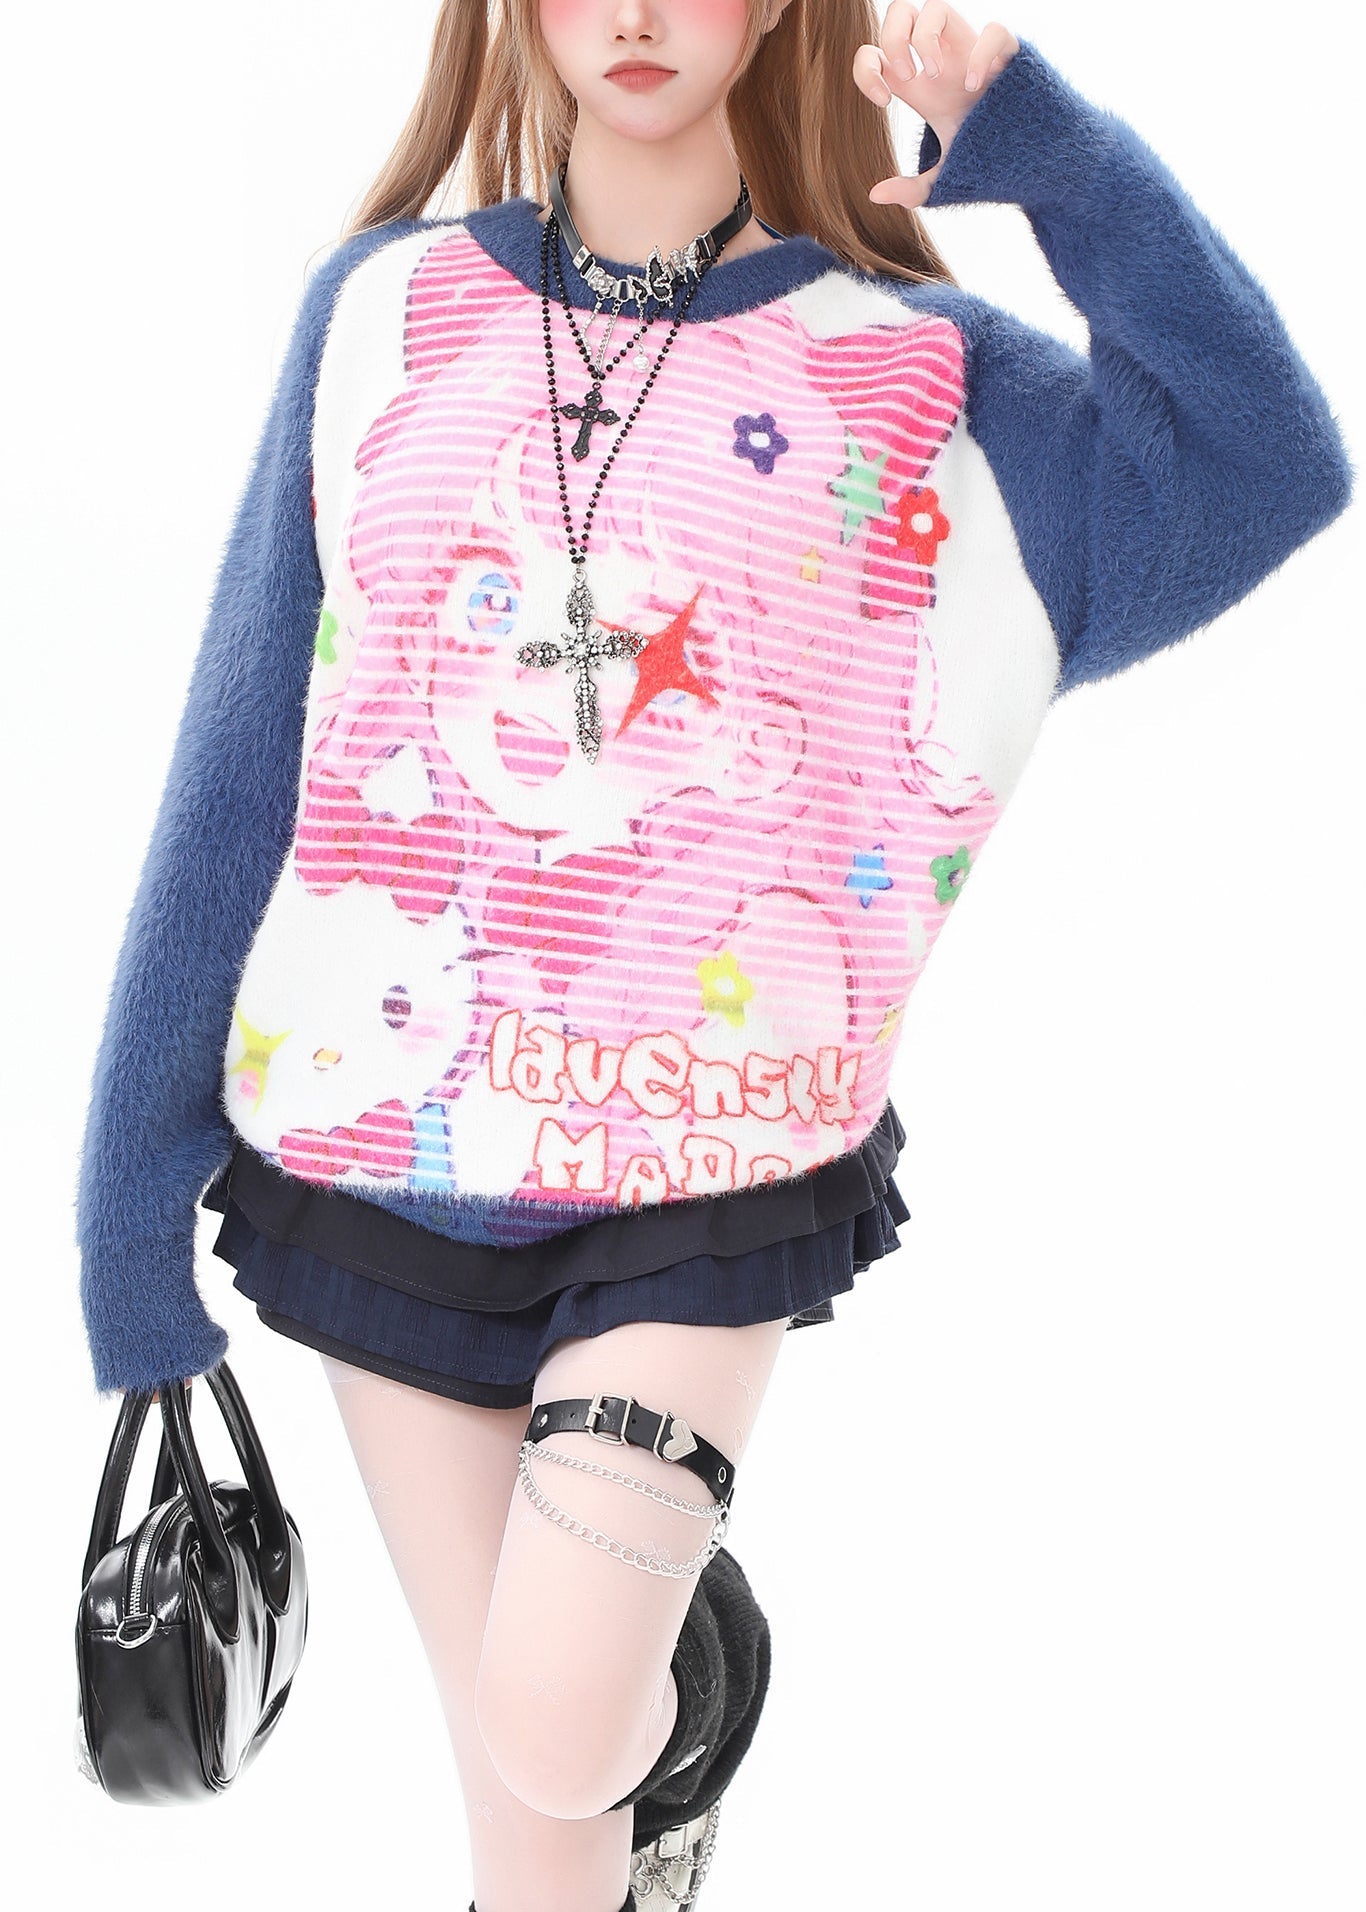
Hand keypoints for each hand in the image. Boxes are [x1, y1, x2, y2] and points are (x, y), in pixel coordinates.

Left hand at [853, 2, 1019, 209]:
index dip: (866, 71)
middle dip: (893, 39)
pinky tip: (974, 87)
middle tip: (908, 78)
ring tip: (935, 75)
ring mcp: (971, 52)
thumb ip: (910, 190)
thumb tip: (874, 195)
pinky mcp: (1006, 54)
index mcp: (919, 84)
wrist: (1028, 158)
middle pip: (899, 13)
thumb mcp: (943, 179)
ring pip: (935, 6)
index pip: (874, 53)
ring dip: (924, 37)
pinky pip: (993, 30)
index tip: (883, 102)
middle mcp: (941, 58)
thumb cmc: (983, 157)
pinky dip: (980, 53)